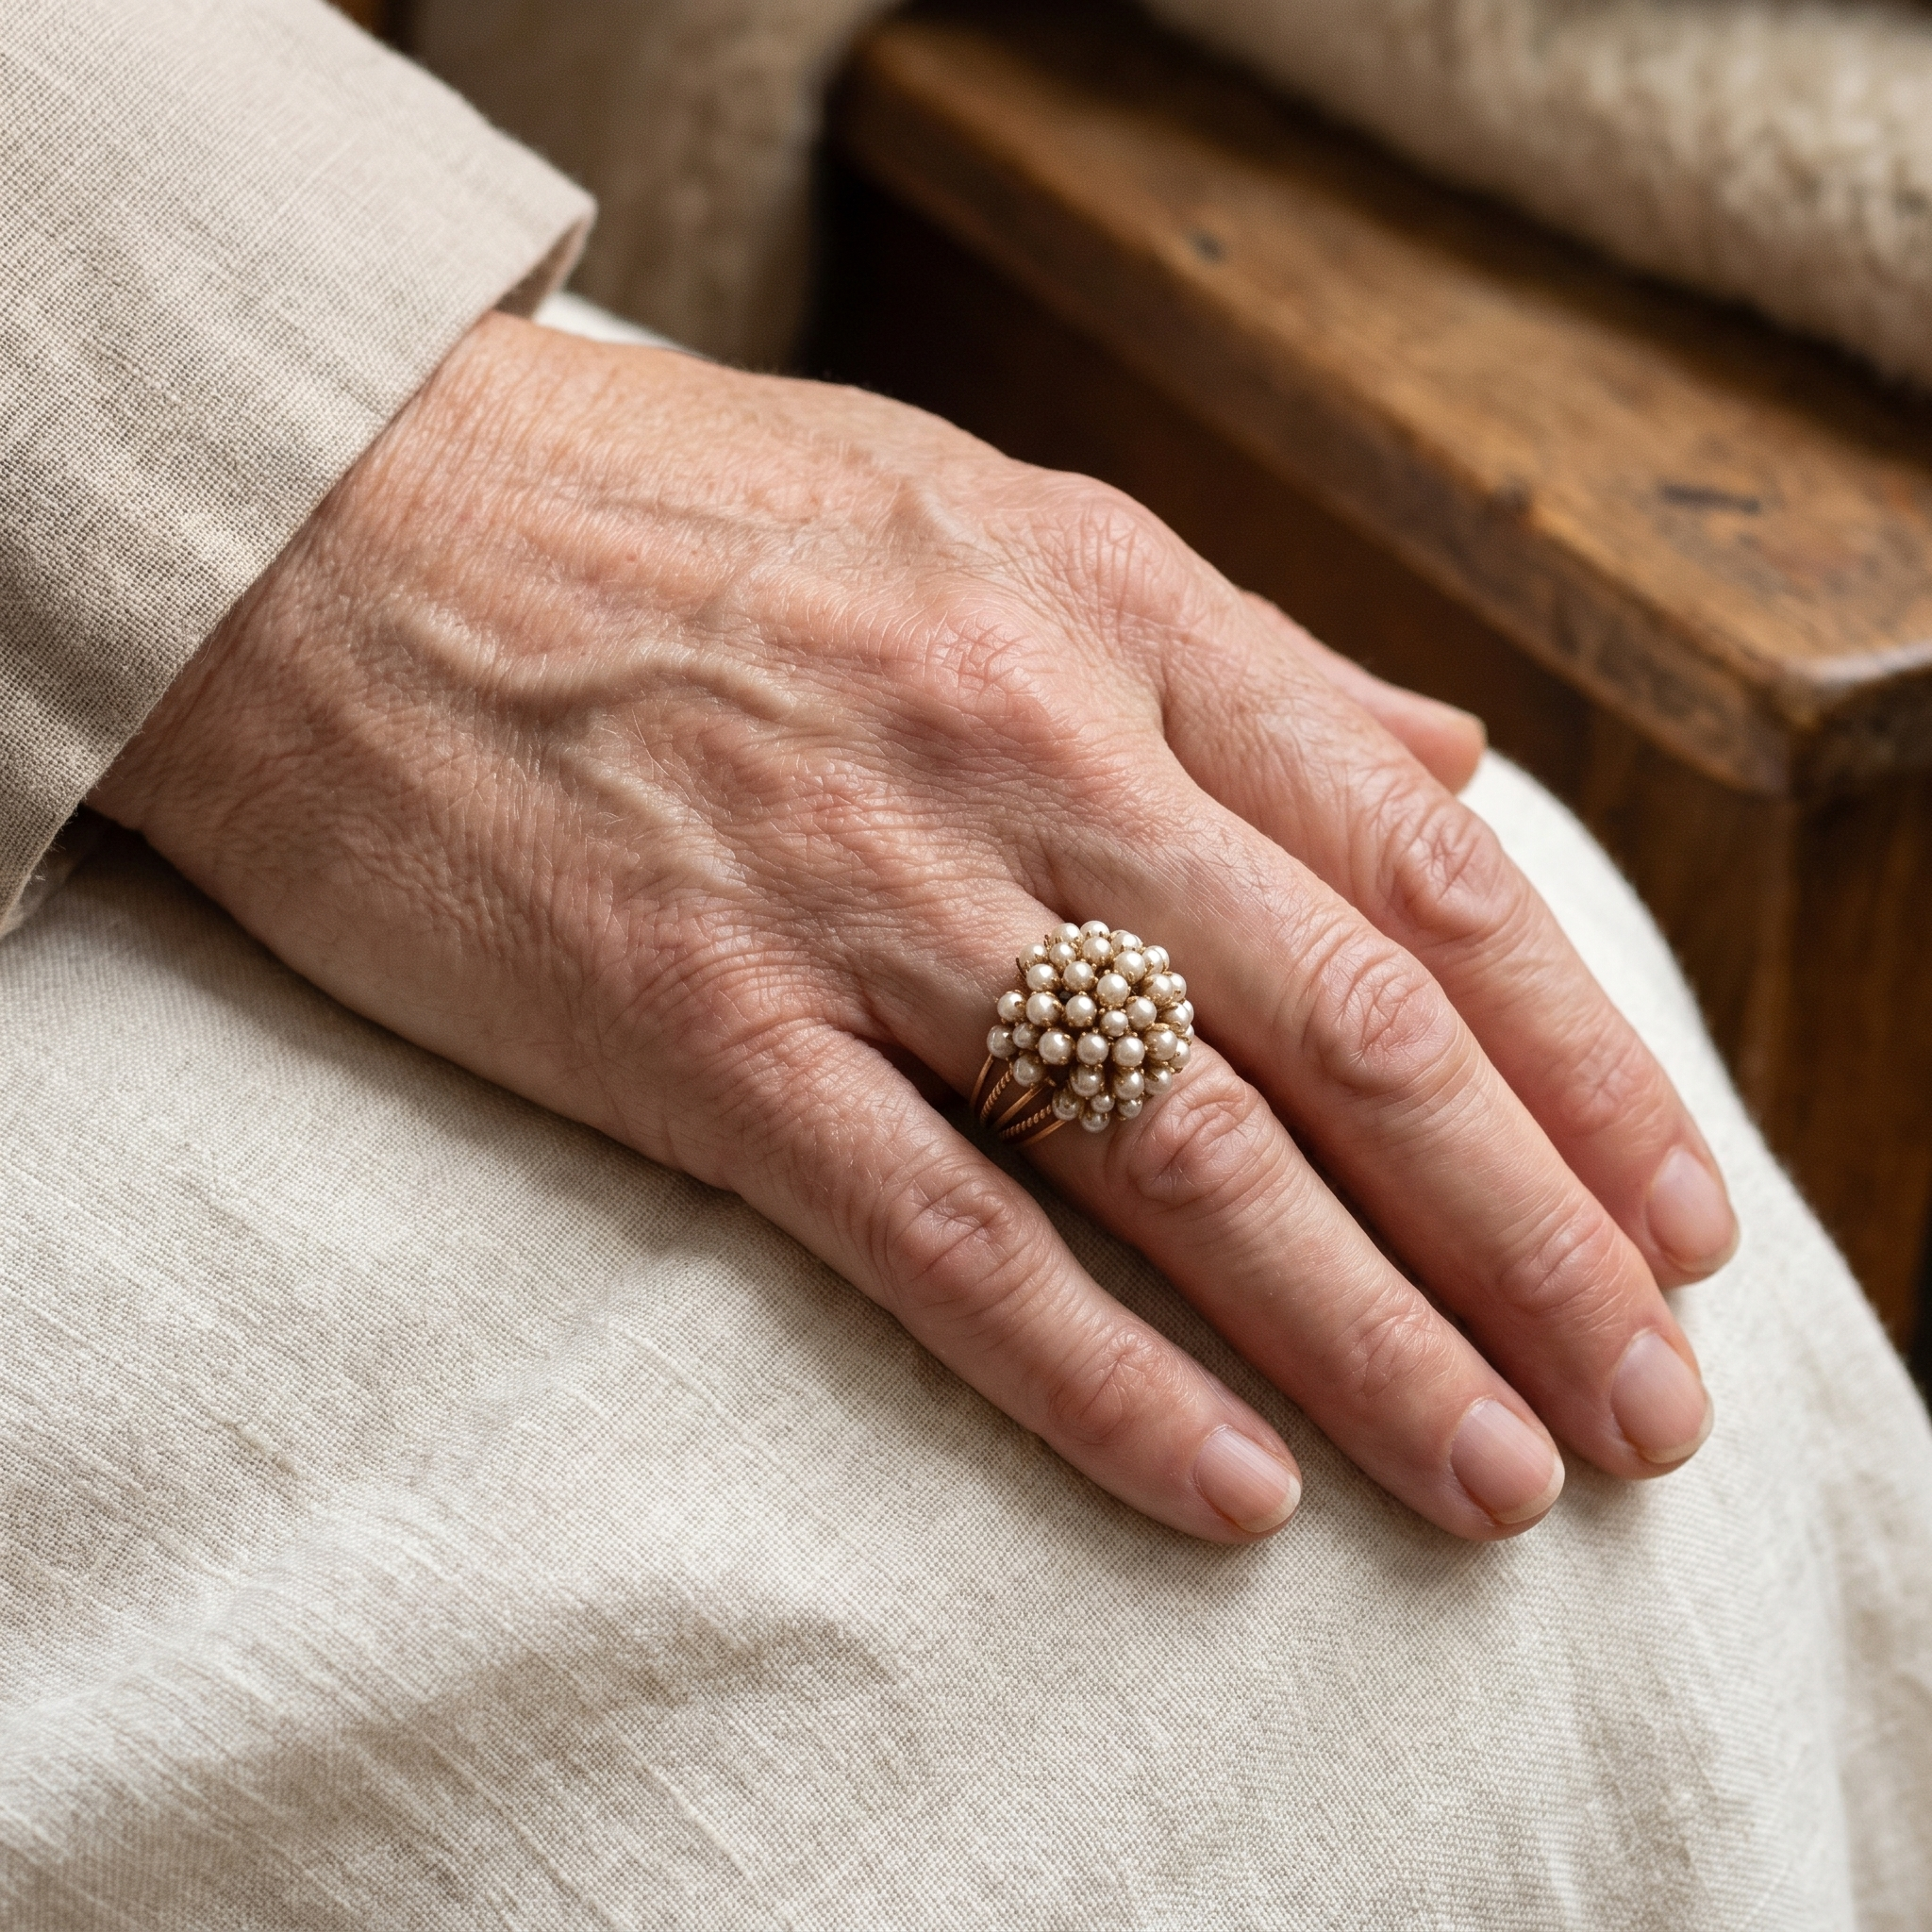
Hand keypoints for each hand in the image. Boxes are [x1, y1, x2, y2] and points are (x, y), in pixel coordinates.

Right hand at [94, 314, 1732, 1543]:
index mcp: (1113, 616)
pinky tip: (1224, 1487)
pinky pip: (938, 1229)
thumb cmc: (677, 517)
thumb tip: (1442, 764)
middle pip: (1352, 1037)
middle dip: (1534, 1246)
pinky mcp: (700, 1021)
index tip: (1675, 1218)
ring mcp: (863, 892)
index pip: (1424, 878)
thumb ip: (1235, 658)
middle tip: (1644, 1408)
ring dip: (1369, 1339)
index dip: (1583, 1067)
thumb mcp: (994, 516)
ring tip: (1494, 1477)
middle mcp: (1025, 750)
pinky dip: (1097, 1375)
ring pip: (1184, 1152)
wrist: (343, 521)